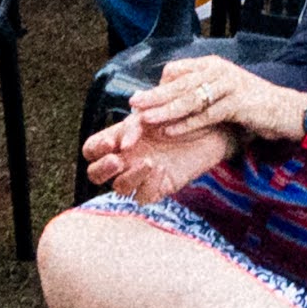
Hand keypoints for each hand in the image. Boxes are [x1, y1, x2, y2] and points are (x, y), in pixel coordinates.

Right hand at [79, 109, 235, 202]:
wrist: (214, 124)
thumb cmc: (184, 112)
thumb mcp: (157, 111)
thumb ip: (138, 121)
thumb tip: (126, 130)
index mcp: (120, 138)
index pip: (92, 150)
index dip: (95, 148)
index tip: (111, 143)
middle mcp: (127, 159)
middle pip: (95, 174)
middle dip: (102, 169)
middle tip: (118, 160)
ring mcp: (142, 175)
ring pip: (119, 188)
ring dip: (130, 177)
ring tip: (150, 161)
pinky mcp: (160, 187)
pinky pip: (143, 196)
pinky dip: (148, 185)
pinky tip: (162, 169)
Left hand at [132, 53, 306, 147]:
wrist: (287, 110)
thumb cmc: (253, 104)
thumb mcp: (223, 92)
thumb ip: (201, 92)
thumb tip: (171, 99)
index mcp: (213, 65)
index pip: (178, 71)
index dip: (159, 86)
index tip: (141, 100)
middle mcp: (219, 70)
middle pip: (179, 84)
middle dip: (154, 96)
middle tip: (133, 104)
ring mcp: (228, 85)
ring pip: (190, 99)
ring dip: (165, 110)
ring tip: (145, 119)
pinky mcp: (237, 103)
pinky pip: (206, 115)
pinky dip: (186, 124)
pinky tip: (170, 131)